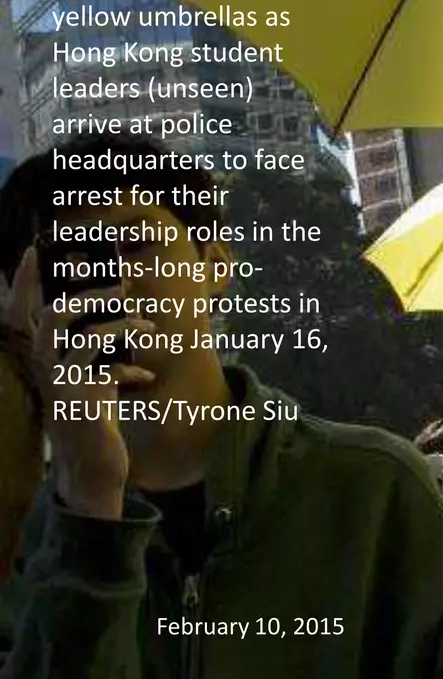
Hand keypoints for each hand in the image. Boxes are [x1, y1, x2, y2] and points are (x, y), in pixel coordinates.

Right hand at [17, 247, 150, 520]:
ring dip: (121, 324)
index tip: (34, 249)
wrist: (92, 467)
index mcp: (44, 359)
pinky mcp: (81, 399)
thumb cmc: (95, 415)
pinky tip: (145, 375)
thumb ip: (99, 347)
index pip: (23, 313)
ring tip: (146, 324)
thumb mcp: (94, 376)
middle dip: (88, 293)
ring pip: (84, 336)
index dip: (24, 282)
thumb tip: (127, 309)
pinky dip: (131, 365)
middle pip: (52, 316)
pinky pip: (106, 366)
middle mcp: (44, 368)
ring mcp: (60, 384)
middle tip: (121, 286)